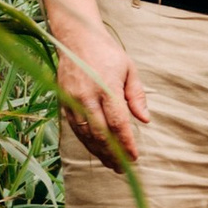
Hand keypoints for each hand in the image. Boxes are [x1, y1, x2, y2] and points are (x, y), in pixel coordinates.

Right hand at [55, 16, 148, 169]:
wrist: (76, 39)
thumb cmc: (107, 53)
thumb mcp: (129, 69)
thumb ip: (136, 96)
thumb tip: (144, 120)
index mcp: (106, 87)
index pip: (117, 122)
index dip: (125, 143)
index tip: (134, 157)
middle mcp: (87, 96)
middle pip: (100, 133)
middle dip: (113, 154)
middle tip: (124, 168)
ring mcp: (72, 100)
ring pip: (86, 134)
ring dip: (99, 152)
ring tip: (111, 165)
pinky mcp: (63, 101)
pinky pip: (75, 128)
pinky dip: (86, 142)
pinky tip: (96, 150)